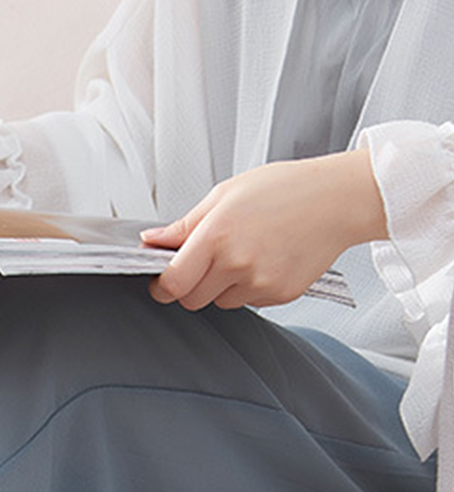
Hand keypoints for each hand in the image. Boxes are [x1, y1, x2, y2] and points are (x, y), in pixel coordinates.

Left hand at [141, 148, 387, 310]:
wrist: (339, 199)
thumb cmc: (285, 189)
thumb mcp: (226, 194)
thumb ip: (184, 225)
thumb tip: (151, 241)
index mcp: (216, 236)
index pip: (172, 283)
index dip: (162, 286)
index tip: (163, 281)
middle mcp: (237, 263)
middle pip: (192, 300)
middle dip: (191, 286)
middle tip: (207, 262)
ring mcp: (259, 282)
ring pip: (221, 302)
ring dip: (223, 286)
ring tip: (247, 251)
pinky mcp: (279, 295)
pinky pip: (249, 302)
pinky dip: (250, 288)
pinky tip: (267, 258)